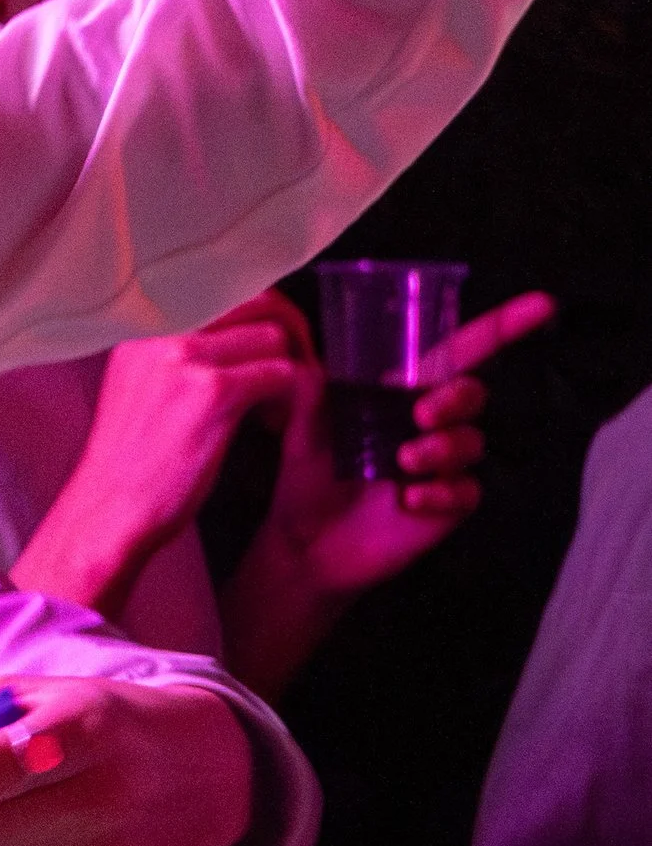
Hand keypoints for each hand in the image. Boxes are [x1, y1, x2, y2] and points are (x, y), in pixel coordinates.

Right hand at [12, 297, 304, 622]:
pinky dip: (291, 399)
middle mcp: (162, 331)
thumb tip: (226, 337)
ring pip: (273, 335)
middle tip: (292, 372)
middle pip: (255, 299)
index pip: (223, 289)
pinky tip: (274, 426)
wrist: (109, 512)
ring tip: (278, 406)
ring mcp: (185, 358)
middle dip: (286, 333)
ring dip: (289, 369)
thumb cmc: (129, 464)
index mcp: (144, 326)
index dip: (257, 316)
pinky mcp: (213, 392)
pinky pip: (281, 374)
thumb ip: (171, 355)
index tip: (270, 347)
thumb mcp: (136, 387)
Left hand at [218, 290, 553, 697]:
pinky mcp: (449, 506)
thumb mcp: (304, 424)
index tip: (541, 305)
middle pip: (473, 392)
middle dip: (456, 397)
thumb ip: (311, 388)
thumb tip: (303, 356)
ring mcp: (445, 464)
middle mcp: (432, 421)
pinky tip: (409, 500)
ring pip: (471, 442)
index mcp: (404, 390)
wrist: (304, 540)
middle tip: (420, 415)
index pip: (460, 351)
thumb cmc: (308, 474)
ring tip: (403, 462)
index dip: (503, 326)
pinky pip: (467, 491)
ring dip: (442, 448)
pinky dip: (441, 492)